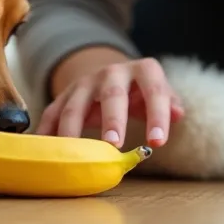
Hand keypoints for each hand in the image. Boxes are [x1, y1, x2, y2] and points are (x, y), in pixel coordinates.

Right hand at [37, 57, 183, 147]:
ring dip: (74, 128)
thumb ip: (169, 103)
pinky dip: (47, 132)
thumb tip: (178, 113)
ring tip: (75, 153)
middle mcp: (112, 72)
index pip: (153, 90)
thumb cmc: (141, 92)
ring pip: (75, 104)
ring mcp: (84, 83)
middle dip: (113, 119)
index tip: (158, 141)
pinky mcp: (64, 95)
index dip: (157, 115)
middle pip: (112, 94)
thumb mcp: (159, 93)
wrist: (111, 75)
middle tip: (114, 143)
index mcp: (142, 70)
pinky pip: (52, 113)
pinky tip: (44, 150)